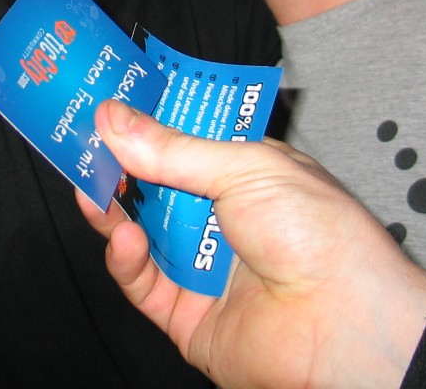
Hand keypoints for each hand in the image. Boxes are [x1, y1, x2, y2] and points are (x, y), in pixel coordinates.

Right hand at [78, 101, 425, 388]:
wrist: (344, 324)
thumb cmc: (317, 232)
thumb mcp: (244, 167)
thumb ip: (172, 149)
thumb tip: (112, 118)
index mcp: (247, 175)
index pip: (186, 141)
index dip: (148, 123)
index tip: (106, 101)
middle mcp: (224, 219)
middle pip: (156, 187)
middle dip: (120, 165)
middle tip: (80, 141)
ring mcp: (204, 268)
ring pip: (141, 233)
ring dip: (114, 209)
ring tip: (90, 185)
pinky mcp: (187, 315)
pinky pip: (143, 284)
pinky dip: (127, 259)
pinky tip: (124, 236)